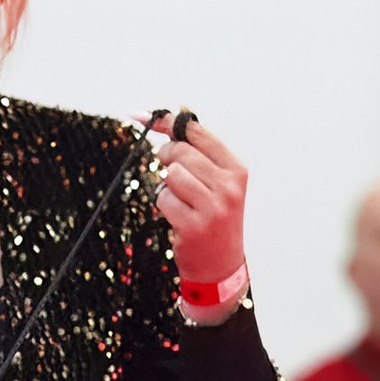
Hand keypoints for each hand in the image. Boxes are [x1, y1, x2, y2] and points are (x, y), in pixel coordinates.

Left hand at [147, 114, 247, 291]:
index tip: (142, 115)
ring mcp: (212, 207)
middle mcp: (228, 186)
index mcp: (236, 170)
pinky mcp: (193, 226)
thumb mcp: (218, 184)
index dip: (168, 123)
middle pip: (181, 152)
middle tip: (166, 168)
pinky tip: (176, 217)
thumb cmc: (215, 220)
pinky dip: (162, 205)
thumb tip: (177, 113)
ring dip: (166, 186)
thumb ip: (200, 153)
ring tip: (180, 200)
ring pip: (171, 175)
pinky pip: (163, 199)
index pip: (198, 134)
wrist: (220, 267)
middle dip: (165, 157)